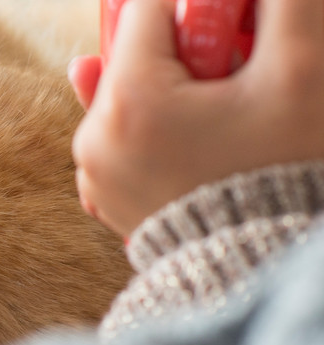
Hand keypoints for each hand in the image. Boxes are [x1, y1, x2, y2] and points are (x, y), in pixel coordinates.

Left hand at [69, 0, 323, 236]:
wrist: (272, 267)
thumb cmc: (288, 168)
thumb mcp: (302, 72)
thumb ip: (285, 6)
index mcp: (128, 100)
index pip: (148, 9)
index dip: (201, 6)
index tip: (236, 28)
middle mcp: (94, 136)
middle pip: (137, 55)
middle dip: (190, 52)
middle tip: (240, 78)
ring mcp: (96, 172)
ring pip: (134, 96)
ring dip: (178, 89)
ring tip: (227, 114)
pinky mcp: (108, 197)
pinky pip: (130, 138)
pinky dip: (163, 127)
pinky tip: (204, 136)